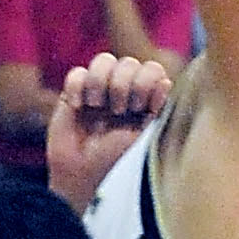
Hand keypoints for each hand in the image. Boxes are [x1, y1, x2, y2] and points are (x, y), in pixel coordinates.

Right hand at [48, 53, 172, 210]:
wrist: (83, 179)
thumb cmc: (118, 163)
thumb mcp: (144, 137)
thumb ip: (157, 109)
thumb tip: (166, 83)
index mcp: (146, 101)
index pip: (153, 69)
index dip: (147, 80)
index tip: (141, 107)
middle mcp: (124, 92)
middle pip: (129, 62)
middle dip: (124, 83)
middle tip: (119, 110)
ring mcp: (98, 92)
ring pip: (104, 60)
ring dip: (102, 80)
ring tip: (97, 105)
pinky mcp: (73, 95)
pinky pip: (76, 73)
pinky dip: (77, 87)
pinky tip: (78, 107)